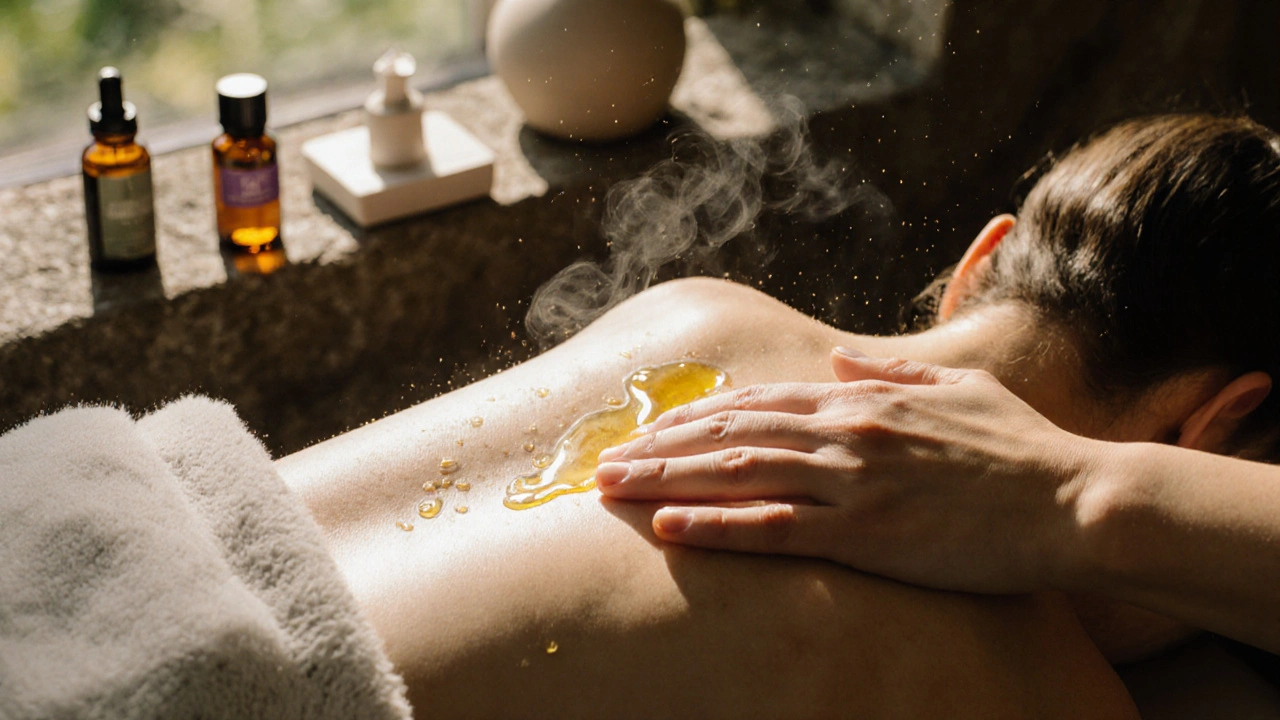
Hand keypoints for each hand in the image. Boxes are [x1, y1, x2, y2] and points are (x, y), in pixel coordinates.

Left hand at [595, 350, 1105, 593]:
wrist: (1074, 500)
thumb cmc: (1021, 446)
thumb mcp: (957, 386)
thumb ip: (894, 369)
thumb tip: (844, 358)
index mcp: (863, 398)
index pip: (757, 401)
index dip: (696, 416)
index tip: (650, 428)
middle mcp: (845, 431)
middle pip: (728, 434)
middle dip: (658, 445)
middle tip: (602, 460)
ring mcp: (852, 481)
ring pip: (735, 474)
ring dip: (665, 479)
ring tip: (610, 489)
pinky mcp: (865, 533)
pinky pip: (772, 528)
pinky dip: (714, 526)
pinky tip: (667, 526)